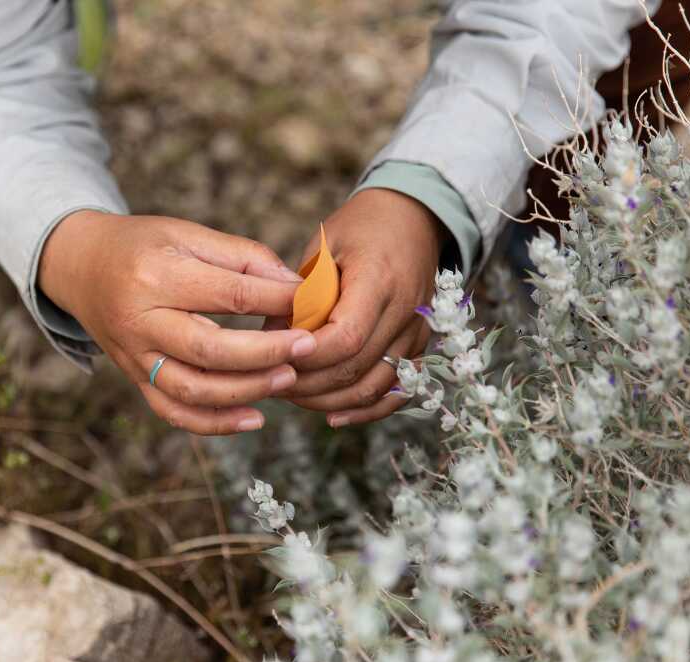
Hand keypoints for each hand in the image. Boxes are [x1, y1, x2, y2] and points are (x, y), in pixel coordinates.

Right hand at [39, 211, 315, 434]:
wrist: (81, 266)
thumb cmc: (143, 245)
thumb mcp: (186, 233)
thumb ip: (241, 257)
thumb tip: (294, 287)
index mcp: (155, 274)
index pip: (226, 294)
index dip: (274, 300)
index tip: (308, 302)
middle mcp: (139, 320)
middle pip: (209, 349)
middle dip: (265, 353)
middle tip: (306, 347)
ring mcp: (133, 356)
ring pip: (192, 389)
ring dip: (245, 391)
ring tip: (287, 379)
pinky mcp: (134, 379)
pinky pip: (174, 412)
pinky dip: (214, 423)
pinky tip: (253, 418)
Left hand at [279, 189, 443, 426]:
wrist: (413, 219)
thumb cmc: (362, 227)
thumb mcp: (324, 247)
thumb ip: (301, 293)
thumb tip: (273, 338)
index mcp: (379, 279)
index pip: (345, 337)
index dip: (307, 356)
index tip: (275, 356)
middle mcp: (405, 311)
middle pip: (356, 368)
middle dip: (308, 384)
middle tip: (270, 380)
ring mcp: (416, 332)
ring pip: (374, 387)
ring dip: (330, 401)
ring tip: (293, 395)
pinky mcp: (419, 345)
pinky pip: (396, 391)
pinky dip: (366, 410)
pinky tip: (334, 415)